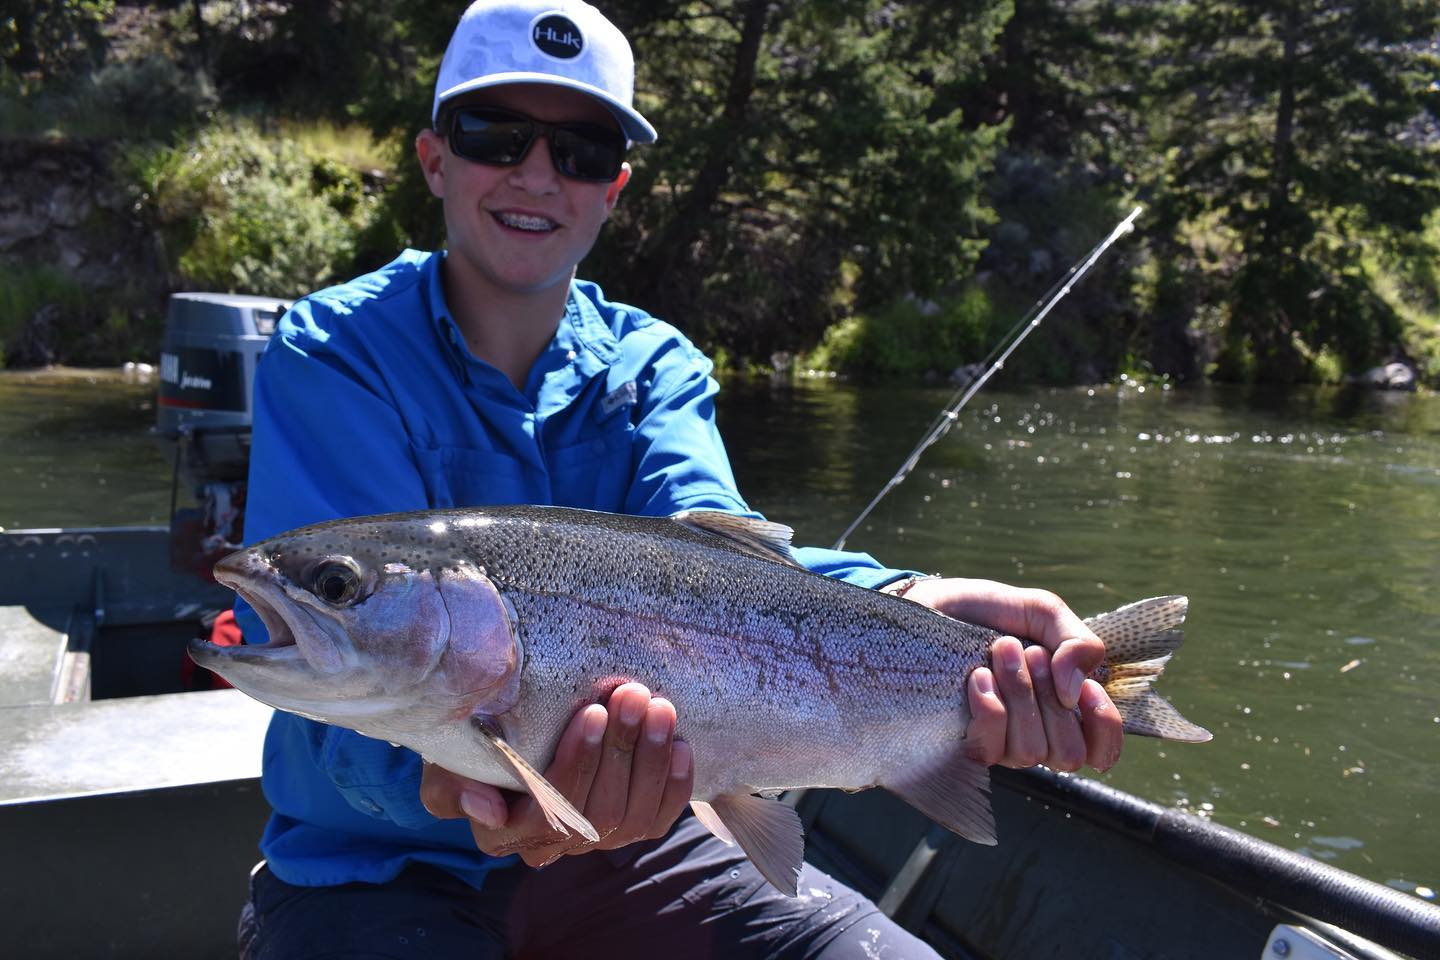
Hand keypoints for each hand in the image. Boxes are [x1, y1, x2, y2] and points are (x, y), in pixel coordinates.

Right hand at [419, 682, 694, 866]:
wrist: (510, 729)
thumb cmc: (477, 738)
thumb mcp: (450, 756)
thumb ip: (452, 784)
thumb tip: (486, 807)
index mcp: (503, 834)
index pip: (545, 811)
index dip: (575, 765)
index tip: (592, 713)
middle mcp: (550, 846)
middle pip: (595, 810)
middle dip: (619, 748)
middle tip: (632, 694)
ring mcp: (593, 839)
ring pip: (631, 816)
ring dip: (649, 758)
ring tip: (657, 706)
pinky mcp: (629, 828)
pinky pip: (658, 819)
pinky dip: (673, 784)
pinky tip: (680, 745)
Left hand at [886, 577, 1122, 772]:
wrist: (932, 606)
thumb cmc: (990, 613)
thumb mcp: (1042, 612)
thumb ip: (1078, 642)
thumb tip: (1077, 691)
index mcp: (1065, 707)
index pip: (1103, 750)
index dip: (1104, 728)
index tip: (1087, 690)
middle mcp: (1036, 734)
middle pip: (1068, 754)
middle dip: (1051, 698)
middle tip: (1030, 652)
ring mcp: (1000, 743)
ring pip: (1031, 750)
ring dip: (1019, 693)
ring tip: (999, 651)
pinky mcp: (964, 743)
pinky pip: (990, 747)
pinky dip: (990, 708)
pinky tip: (977, 677)